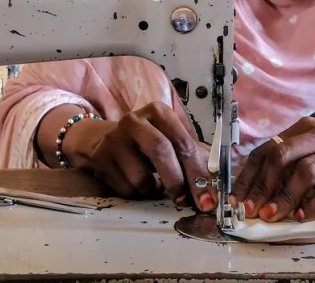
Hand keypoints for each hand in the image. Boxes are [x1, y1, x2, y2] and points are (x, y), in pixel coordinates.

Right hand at [61, 102, 216, 210]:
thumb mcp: (170, 140)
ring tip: (154, 185)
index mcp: (158, 112)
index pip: (183, 142)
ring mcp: (113, 138)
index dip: (197, 172)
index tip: (208, 196)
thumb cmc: (145, 143)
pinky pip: (125, 188)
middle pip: (160, 151)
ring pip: (141, 177)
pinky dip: (136, 193)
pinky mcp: (99, 158)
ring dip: (153, 190)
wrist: (102, 139)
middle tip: (184, 201)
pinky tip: (135, 182)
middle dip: (176, 181)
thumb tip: (215, 185)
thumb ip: (193, 157)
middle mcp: (134, 120)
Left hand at [231, 117, 314, 222]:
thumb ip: (293, 166)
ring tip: (275, 215)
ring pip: (306, 170)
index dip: (249, 175)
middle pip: (282, 155)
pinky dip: (314, 205)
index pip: (269, 148)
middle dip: (262, 185)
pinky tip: (304, 216)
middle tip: (252, 209)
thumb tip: (256, 193)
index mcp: (310, 128)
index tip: (237, 198)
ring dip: (285, 197)